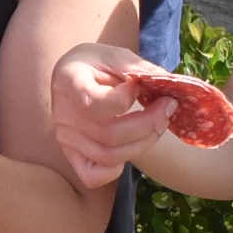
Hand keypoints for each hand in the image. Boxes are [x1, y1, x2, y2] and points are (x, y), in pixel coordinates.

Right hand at [50, 42, 175, 187]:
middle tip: (168, 107)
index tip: (138, 85)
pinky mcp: (71, 155)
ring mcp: (66, 139)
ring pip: (109, 156)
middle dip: (149, 124)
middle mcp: (62, 114)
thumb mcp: (114, 55)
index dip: (126, 98)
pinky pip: (93, 176)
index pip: (96, 103)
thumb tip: (169, 83)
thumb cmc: (95, 63)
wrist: (72, 74)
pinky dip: (116, 169)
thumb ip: (138, 68)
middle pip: (110, 134)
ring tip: (158, 124)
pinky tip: (130, 146)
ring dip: (144, 143)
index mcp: (68, 82)